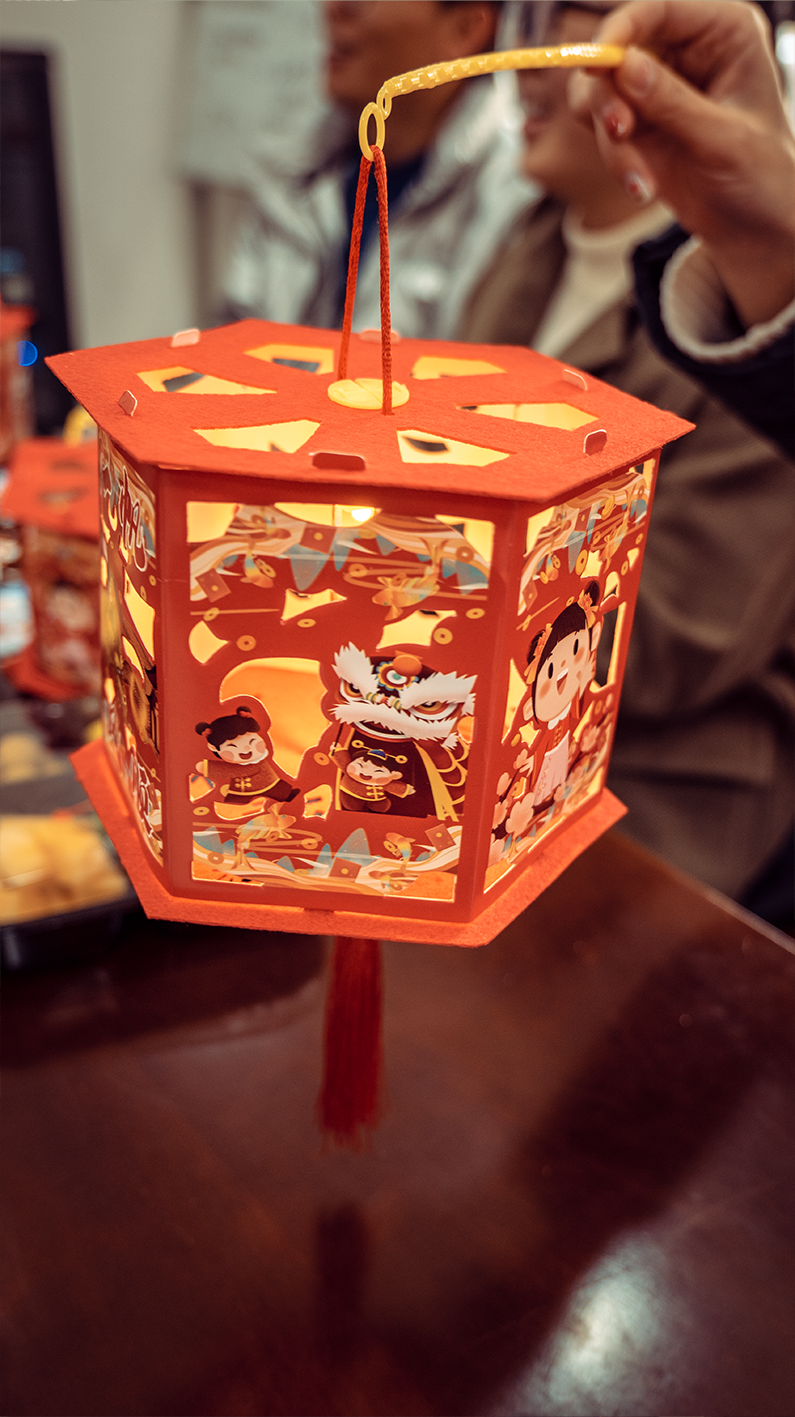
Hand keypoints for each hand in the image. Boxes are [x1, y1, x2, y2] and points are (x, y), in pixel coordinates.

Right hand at [570, 1, 794, 326]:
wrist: (756, 227)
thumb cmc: (762, 177)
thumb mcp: (723, 140)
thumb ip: (673, 102)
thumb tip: (624, 67)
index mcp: (723, 31)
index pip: (658, 10)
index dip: (620, 29)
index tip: (594, 66)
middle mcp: (687, 51)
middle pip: (617, 51)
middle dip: (610, 99)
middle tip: (622, 134)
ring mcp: (658, 88)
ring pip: (600, 94)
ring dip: (612, 142)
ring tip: (641, 183)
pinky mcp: (639, 124)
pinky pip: (602, 130)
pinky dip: (615, 161)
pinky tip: (643, 188)